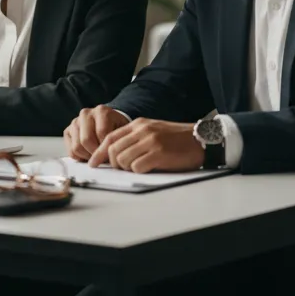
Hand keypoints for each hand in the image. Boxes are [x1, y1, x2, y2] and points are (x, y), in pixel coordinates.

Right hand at [64, 106, 129, 161]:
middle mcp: (86, 113)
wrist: (110, 123)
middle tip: (103, 158)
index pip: (101, 132)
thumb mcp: (122, 132)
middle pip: (86, 140)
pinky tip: (88, 155)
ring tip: (97, 156)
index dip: (107, 147)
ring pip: (77, 146)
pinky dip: (80, 157)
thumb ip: (117, 141)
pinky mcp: (68, 131)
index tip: (112, 154)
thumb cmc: (117, 128)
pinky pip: (70, 150)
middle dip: (95, 153)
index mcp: (101, 111)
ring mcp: (75, 122)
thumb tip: (108, 158)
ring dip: (87, 156)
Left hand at [88, 118, 203, 172]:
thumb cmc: (177, 139)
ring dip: (127, 168)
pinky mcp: (159, 153)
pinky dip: (138, 171)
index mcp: (139, 124)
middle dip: (113, 163)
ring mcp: (151, 141)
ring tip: (139, 167)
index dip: (99, 152)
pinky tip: (148, 169)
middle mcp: (142, 130)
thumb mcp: (153, 131)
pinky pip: (137, 167)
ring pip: (122, 159)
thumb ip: (135, 138)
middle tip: (123, 169)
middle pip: (113, 150)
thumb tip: (114, 154)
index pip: (110, 137)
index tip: (93, 163)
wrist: (201, 139)